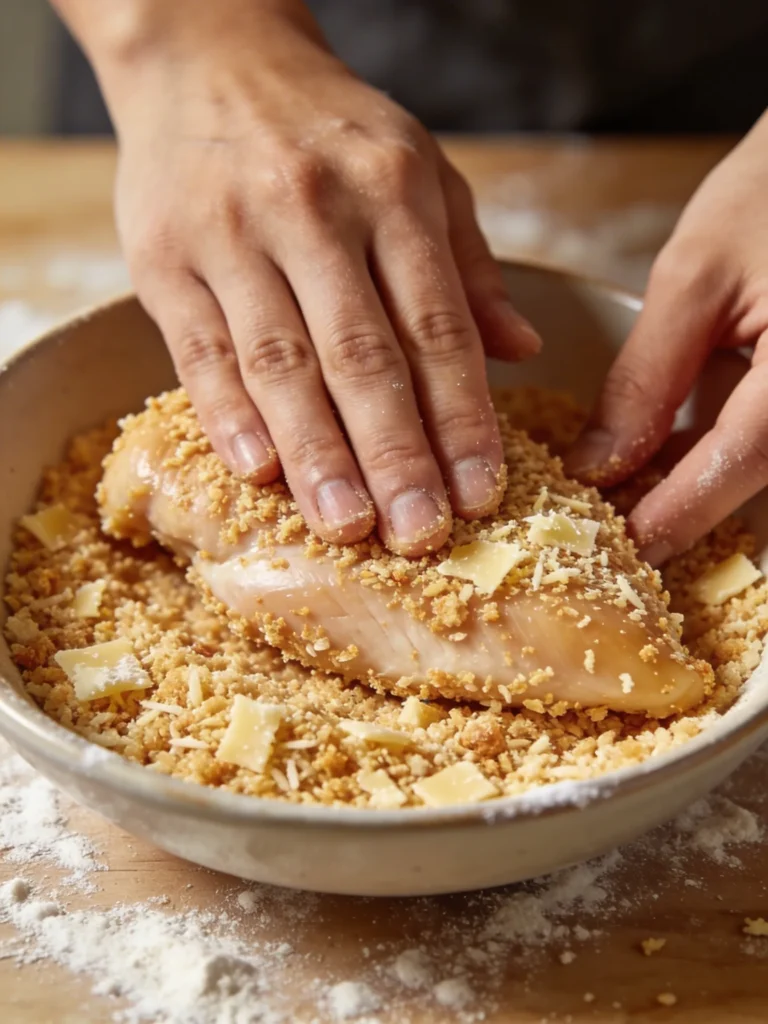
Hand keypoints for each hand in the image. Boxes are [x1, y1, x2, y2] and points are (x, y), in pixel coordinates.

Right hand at [66, 1, 539, 555]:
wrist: (209, 57)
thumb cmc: (329, 128)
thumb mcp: (421, 170)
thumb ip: (468, 265)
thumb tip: (522, 351)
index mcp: (394, 191)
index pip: (437, 327)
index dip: (461, 418)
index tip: (480, 493)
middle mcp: (315, 210)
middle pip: (363, 356)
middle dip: (396, 455)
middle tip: (419, 535)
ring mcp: (233, 234)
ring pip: (282, 362)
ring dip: (317, 454)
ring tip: (347, 527)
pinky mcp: (166, 257)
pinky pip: (201, 348)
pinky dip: (229, 414)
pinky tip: (259, 472)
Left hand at [565, 110, 767, 564]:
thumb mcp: (695, 277)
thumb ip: (647, 379)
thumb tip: (598, 465)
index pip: (743, 462)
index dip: (677, 513)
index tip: (623, 549)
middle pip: (762, 478)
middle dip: (689, 508)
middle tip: (620, 531)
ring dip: (707, 484)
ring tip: (634, 492)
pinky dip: (730, 454)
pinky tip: (679, 453)